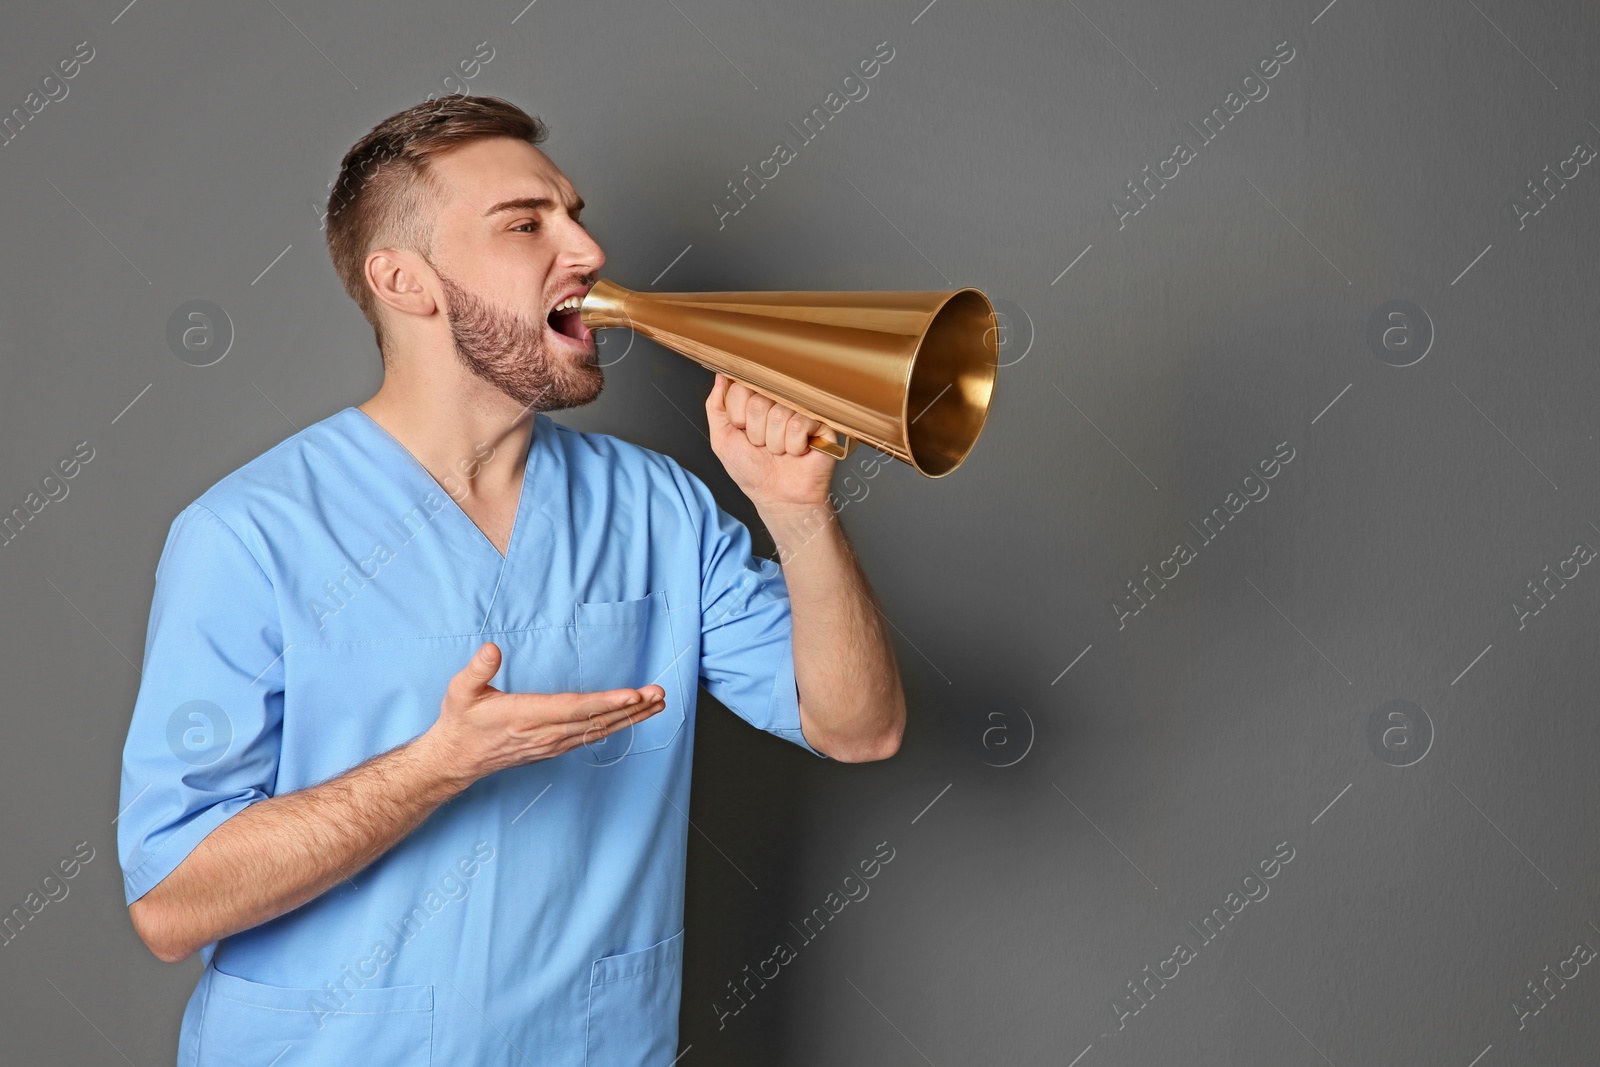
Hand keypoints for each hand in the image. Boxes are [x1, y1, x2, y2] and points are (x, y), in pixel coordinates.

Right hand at [422, 642, 666, 782]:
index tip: (633, 695)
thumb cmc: (460, 722)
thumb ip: (478, 670)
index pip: (574, 709)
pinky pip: (592, 736)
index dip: (605, 702)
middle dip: (631, 707)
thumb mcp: (460, 691)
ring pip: (599, 729)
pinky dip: (617, 725)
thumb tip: (492, 649)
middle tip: (659, 693)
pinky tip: (634, 716)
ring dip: (631, 716)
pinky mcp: (555, 747)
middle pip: (596, 719)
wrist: (456, 759)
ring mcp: (553, 743)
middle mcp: (545, 733)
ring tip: (658, 702)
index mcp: (526, 715)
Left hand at [706, 372, 836, 509]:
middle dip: (756, 433)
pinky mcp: (820, 422)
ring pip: (778, 414)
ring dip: (775, 443)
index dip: (738, 417)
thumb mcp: (722, 440)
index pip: (740, 389)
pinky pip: (799, 424)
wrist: (779, 497)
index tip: (743, 433)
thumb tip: (720, 376)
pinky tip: (797, 452)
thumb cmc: (752, 471)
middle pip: (758, 402)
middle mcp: (778, 401)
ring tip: (780, 451)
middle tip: (763, 446)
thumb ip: (716, 407)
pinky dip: (793, 446)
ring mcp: (800, 409)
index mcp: (755, 401)